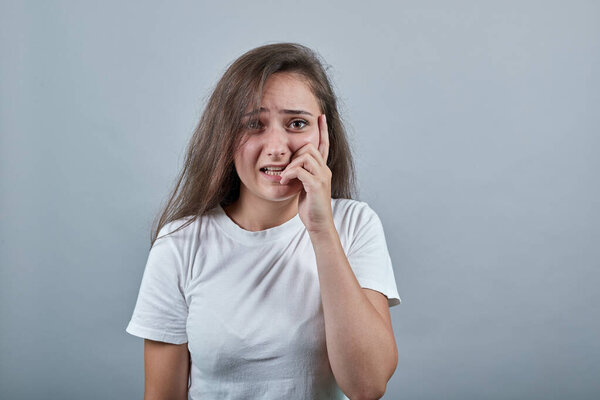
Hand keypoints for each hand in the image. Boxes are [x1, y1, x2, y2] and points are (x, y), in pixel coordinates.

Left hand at [279, 114, 333, 233]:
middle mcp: (325, 170)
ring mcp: (322, 177)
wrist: (319, 224)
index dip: (323, 130)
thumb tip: (292, 168)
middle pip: (310, 147)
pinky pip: (300, 170)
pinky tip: (284, 181)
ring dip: (291, 164)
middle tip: (286, 170)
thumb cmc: (311, 208)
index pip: (324, 145)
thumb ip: (302, 175)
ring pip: (305, 156)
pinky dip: (289, 173)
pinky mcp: (316, 185)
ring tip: (284, 176)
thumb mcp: (305, 187)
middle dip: (295, 154)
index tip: (321, 116)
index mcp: (323, 169)